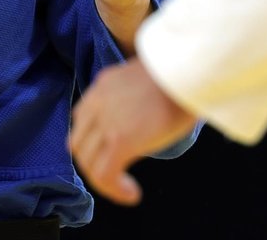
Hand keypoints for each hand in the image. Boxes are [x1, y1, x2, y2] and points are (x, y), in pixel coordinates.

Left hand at [69, 57, 197, 204]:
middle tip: (116, 175)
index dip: (91, 141)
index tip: (109, 153)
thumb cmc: (180, 76)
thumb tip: (139, 121)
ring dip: (104, 182)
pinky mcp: (120, 140)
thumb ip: (131, 97)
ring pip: (88, 163)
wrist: (188, 72)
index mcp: (102, 86)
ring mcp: (106, 122)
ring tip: (125, 190)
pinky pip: (104, 175)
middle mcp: (97, 103)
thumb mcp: (144, 80)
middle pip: (78, 143)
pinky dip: (114, 191)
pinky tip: (132, 194)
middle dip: (93, 163)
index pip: (81, 119)